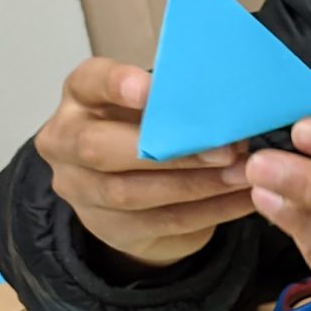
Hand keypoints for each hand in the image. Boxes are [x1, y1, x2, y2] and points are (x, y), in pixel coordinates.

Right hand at [36, 58, 251, 268]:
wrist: (133, 186)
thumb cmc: (149, 128)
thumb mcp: (158, 105)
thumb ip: (182, 102)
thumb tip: (233, 112)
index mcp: (80, 97)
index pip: (89, 82)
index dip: (116, 85)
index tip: (149, 89)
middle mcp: (65, 142)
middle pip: (99, 148)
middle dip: (170, 151)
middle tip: (226, 149)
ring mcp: (79, 190)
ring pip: (130, 193)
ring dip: (196, 185)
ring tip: (242, 175)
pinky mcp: (107, 228)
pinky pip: (160, 222)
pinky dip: (209, 211)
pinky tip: (244, 200)